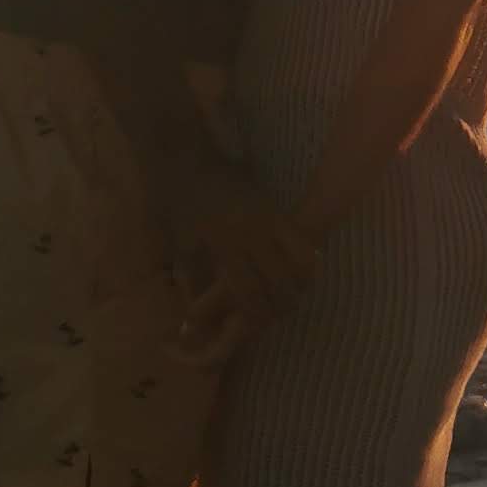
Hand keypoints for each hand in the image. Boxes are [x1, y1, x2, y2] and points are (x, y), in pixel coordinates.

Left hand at [163, 160, 314, 360]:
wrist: (188, 162)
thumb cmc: (179, 207)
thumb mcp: (180, 246)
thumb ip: (195, 280)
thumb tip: (196, 315)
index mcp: (222, 245)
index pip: (247, 290)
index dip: (255, 313)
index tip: (258, 324)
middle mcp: (249, 233)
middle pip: (278, 279)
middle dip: (282, 302)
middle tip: (281, 314)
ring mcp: (266, 218)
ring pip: (298, 259)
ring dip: (300, 281)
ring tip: (295, 293)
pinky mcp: (275, 207)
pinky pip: (301, 236)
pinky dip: (306, 256)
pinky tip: (301, 267)